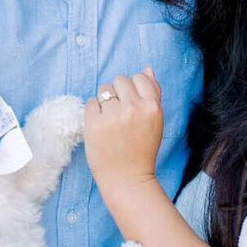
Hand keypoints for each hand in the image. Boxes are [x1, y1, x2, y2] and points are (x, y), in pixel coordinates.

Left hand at [83, 68, 164, 200]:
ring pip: (104, 89)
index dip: (134, 90)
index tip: (133, 105)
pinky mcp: (94, 123)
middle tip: (121, 115)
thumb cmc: (142, 149)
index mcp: (152, 106)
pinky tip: (101, 127)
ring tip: (112, 121)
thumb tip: (148, 68)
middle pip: (119, 80)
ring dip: (105, 101)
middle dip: (118, 93)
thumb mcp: (155, 120)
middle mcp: (133, 108)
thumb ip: (153, 93)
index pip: (139, 77)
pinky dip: (94, 112)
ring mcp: (112, 115)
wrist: (127, 178)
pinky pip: (90, 102)